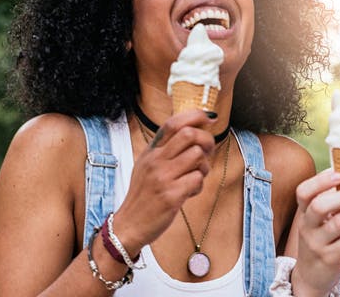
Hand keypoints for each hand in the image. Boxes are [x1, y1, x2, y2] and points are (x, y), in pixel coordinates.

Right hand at [113, 109, 215, 254]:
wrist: (129, 225)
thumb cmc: (143, 196)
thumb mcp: (147, 166)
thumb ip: (165, 151)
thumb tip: (193, 133)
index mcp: (150, 152)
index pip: (173, 123)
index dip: (195, 116)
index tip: (209, 118)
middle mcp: (155, 161)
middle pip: (189, 134)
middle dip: (206, 140)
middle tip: (207, 152)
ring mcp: (162, 177)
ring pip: (197, 156)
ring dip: (203, 167)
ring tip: (195, 177)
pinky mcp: (171, 195)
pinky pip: (197, 180)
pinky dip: (199, 186)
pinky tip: (189, 192)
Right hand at [291, 169, 339, 295]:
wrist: (310, 276)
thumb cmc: (320, 242)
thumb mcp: (317, 223)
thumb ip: (329, 204)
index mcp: (304, 214)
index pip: (303, 192)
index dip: (319, 181)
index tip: (339, 174)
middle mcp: (307, 227)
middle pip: (319, 206)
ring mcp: (317, 243)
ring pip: (338, 224)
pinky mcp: (329, 258)